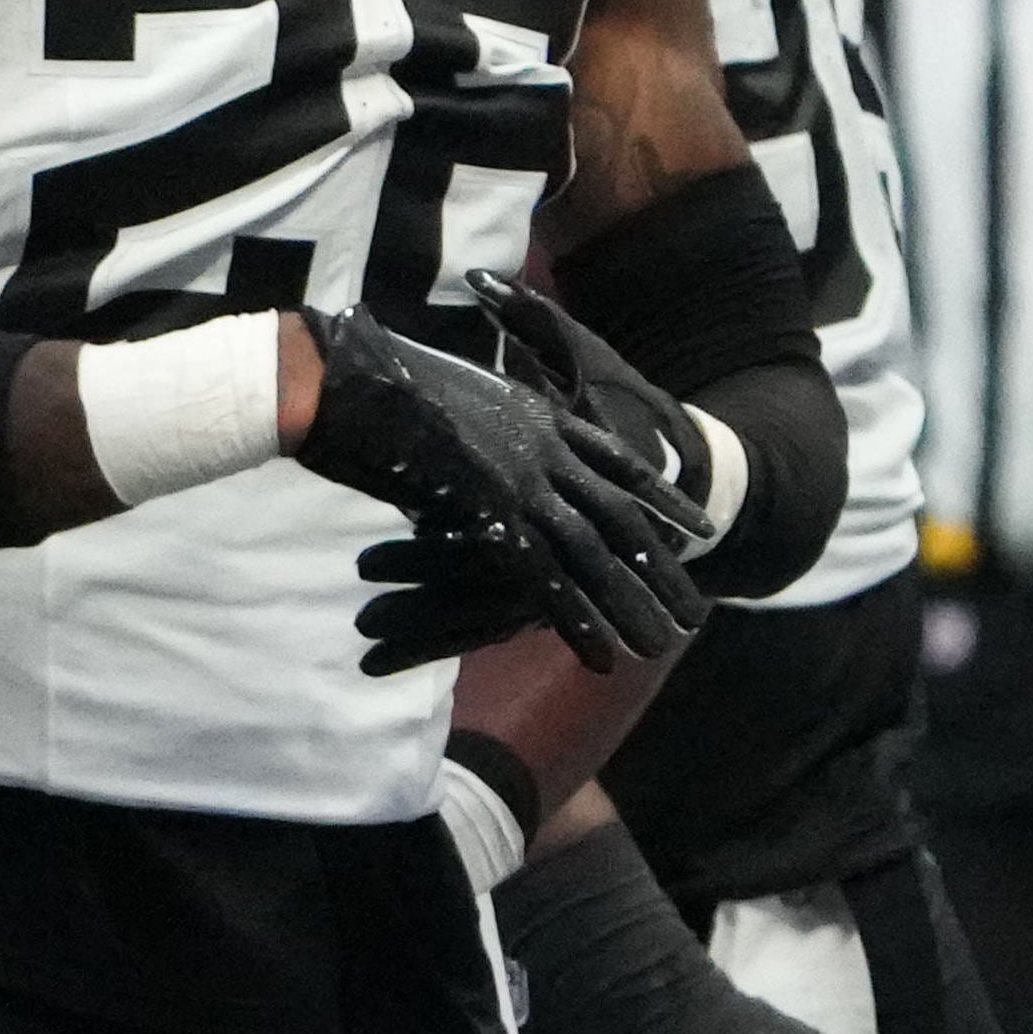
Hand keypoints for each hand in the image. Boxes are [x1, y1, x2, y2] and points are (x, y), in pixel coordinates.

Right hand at [287, 304, 702, 672]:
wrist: (335, 378)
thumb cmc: (368, 380)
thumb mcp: (443, 392)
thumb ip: (475, 426)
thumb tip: (476, 454)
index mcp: (535, 412)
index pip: (617, 460)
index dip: (660, 496)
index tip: (696, 526)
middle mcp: (542, 444)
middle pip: (620, 515)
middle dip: (660, 568)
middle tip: (694, 612)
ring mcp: (520, 478)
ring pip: (594, 552)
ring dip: (631, 605)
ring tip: (663, 645)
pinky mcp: (489, 512)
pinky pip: (545, 579)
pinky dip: (576, 622)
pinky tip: (603, 655)